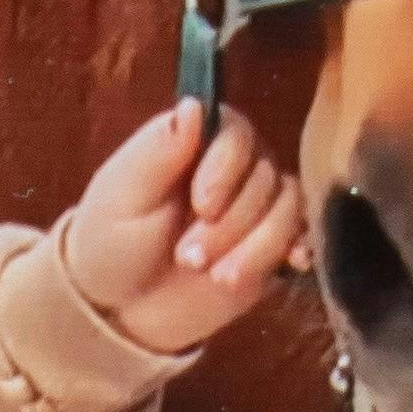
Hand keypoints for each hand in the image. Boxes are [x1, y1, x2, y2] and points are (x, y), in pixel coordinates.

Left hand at [64, 100, 308, 354]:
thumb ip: (160, 149)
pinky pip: (303, 237)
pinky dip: (299, 248)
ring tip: (217, 277)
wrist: (118, 307)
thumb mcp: (123, 195)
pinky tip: (290, 264)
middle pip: (265, 176)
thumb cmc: (109, 239)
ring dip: (256, 247)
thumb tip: (194, 104)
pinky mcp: (270, 248)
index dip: (227, 167)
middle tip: (188, 257)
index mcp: (194, 145)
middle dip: (231, 223)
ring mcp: (255, 210)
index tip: (201, 205)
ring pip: (288, 208)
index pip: (236, 132)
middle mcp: (232, 170)